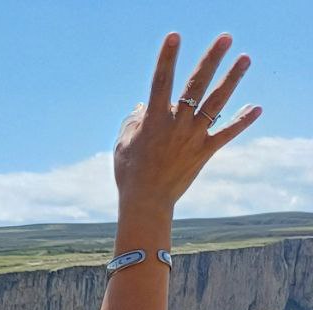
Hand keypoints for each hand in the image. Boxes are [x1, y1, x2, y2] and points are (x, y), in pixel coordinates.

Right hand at [114, 32, 259, 211]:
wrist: (146, 202)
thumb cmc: (129, 173)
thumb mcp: (123, 145)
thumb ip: (133, 121)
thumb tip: (143, 105)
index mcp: (154, 120)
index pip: (161, 82)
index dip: (166, 59)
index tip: (174, 36)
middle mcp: (177, 124)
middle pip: (197, 86)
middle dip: (212, 60)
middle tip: (226, 38)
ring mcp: (193, 137)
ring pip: (216, 103)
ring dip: (232, 79)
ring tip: (245, 58)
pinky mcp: (204, 151)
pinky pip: (226, 134)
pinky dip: (241, 121)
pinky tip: (257, 108)